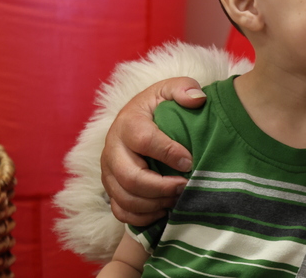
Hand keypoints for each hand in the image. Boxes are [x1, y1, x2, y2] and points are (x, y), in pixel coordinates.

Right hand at [100, 77, 205, 224]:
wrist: (138, 119)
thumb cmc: (159, 106)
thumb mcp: (170, 89)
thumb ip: (184, 88)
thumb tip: (198, 99)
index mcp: (128, 122)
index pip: (144, 140)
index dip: (168, 153)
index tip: (190, 161)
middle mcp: (112, 148)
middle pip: (130, 177)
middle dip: (160, 187)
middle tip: (184, 186)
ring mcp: (108, 171)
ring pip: (124, 198)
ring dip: (153, 204)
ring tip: (177, 198)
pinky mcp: (110, 188)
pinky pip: (120, 211)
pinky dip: (142, 217)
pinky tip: (163, 209)